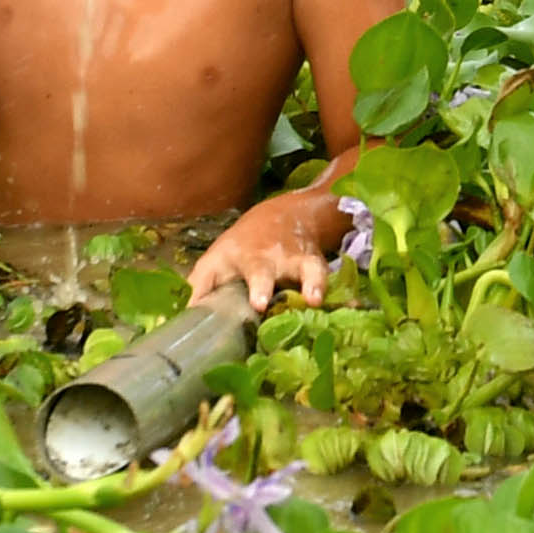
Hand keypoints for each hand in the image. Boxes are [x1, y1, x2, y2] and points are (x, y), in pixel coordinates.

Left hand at [186, 187, 350, 313]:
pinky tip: (347, 307)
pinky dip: (335, 291)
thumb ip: (202, 286)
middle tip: (260, 303)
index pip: (217, 270)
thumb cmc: (245, 247)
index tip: (223, 303)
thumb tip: (186, 318)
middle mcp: (262, 257)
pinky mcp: (313, 265)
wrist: (286, 214)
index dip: (210, 286)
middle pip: (260, 269)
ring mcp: (290, 260)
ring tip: (315, 299)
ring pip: (302, 269)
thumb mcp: (217, 260)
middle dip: (261, 284)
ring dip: (309, 282)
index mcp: (234, 258)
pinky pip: (325, 278)